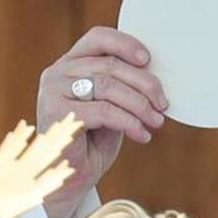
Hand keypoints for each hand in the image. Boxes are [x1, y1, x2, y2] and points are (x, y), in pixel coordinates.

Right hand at [37, 26, 167, 217]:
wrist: (70, 178)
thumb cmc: (91, 141)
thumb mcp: (110, 106)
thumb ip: (122, 86)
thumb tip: (156, 78)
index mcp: (70, 64)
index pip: (98, 38)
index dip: (126, 44)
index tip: (149, 59)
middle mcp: (57, 73)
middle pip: (110, 65)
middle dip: (144, 84)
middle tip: (163, 104)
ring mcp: (53, 92)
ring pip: (108, 86)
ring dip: (140, 105)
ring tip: (156, 121)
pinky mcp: (58, 114)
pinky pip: (104, 111)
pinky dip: (129, 122)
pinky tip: (141, 134)